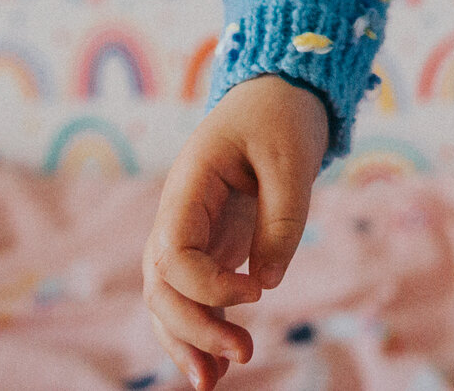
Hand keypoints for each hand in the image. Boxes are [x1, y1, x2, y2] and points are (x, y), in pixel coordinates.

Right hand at [143, 75, 332, 387]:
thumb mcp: (292, 158)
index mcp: (188, 185)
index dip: (207, 284)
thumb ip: (281, 218)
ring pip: (168, 297)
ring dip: (187, 340)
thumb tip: (266, 281)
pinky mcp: (210, 243)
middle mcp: (179, 212)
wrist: (280, 91)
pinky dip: (200, 328)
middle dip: (192, 327)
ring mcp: (191, 230)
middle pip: (161, 285)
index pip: (172, 252)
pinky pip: (193, 293)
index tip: (256, 292)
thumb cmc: (282, 116)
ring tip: (216, 381)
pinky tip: (219, 364)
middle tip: (243, 353)